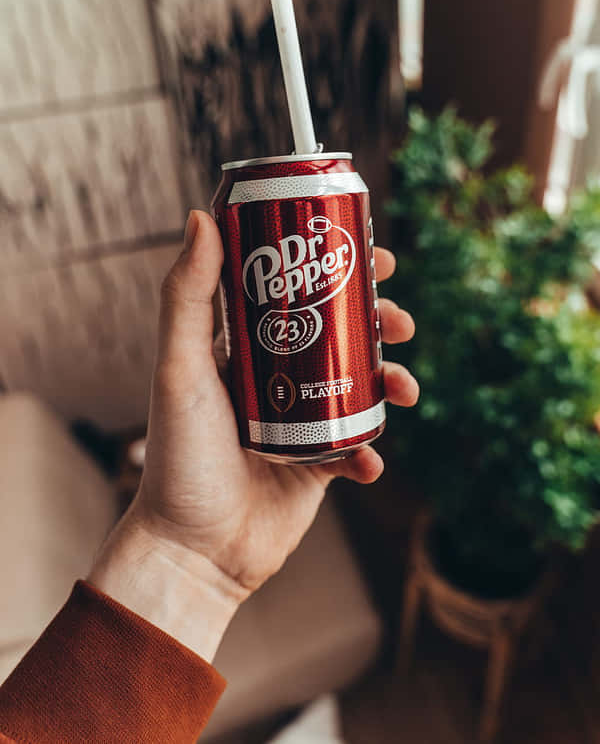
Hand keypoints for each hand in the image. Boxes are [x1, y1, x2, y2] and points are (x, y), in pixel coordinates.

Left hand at [90, 211, 417, 659]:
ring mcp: (301, 422)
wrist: (194, 549)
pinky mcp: (317, 468)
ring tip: (405, 390)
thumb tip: (201, 215)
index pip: (298, 292)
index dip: (341, 270)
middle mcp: (276, 379)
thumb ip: (188, 295)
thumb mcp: (180, 366)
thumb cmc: (179, 456)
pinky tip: (369, 460)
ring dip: (391, 383)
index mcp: (245, 349)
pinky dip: (370, 452)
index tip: (376, 255)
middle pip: (341, 336)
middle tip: (402, 323)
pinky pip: (357, 449)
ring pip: (360, 388)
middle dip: (380, 325)